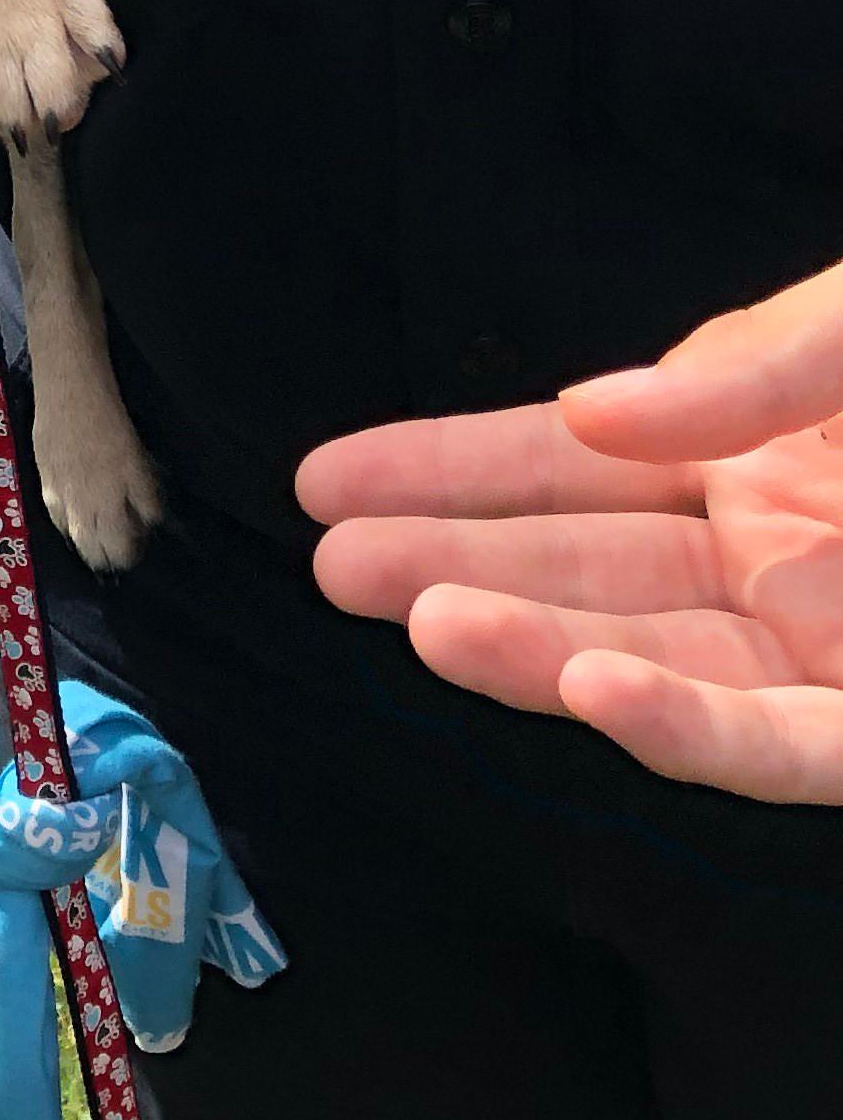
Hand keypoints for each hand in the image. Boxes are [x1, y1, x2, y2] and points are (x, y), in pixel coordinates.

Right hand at [301, 258, 842, 801]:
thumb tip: (586, 412)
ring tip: (428, 625)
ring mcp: (818, 654)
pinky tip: (592, 689)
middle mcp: (763, 560)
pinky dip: (680, 727)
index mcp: (750, 454)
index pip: (567, 468)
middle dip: (454, 569)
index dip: (445, 473)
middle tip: (335, 569)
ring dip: (538, 652)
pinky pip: (772, 749)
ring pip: (654, 665)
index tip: (326, 483)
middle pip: (584, 575)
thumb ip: (747, 370)